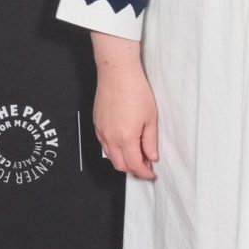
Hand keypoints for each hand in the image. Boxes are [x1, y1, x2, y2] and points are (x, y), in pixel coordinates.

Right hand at [93, 59, 160, 179]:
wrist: (117, 74)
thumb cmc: (136, 92)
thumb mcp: (150, 118)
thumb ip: (150, 142)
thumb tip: (151, 157)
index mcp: (126, 138)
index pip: (134, 165)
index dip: (144, 173)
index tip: (151, 174)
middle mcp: (110, 138)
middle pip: (120, 165)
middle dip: (133, 169)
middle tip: (146, 165)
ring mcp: (101, 132)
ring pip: (110, 156)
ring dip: (123, 160)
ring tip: (137, 154)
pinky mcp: (96, 125)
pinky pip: (104, 145)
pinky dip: (114, 150)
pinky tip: (125, 143)